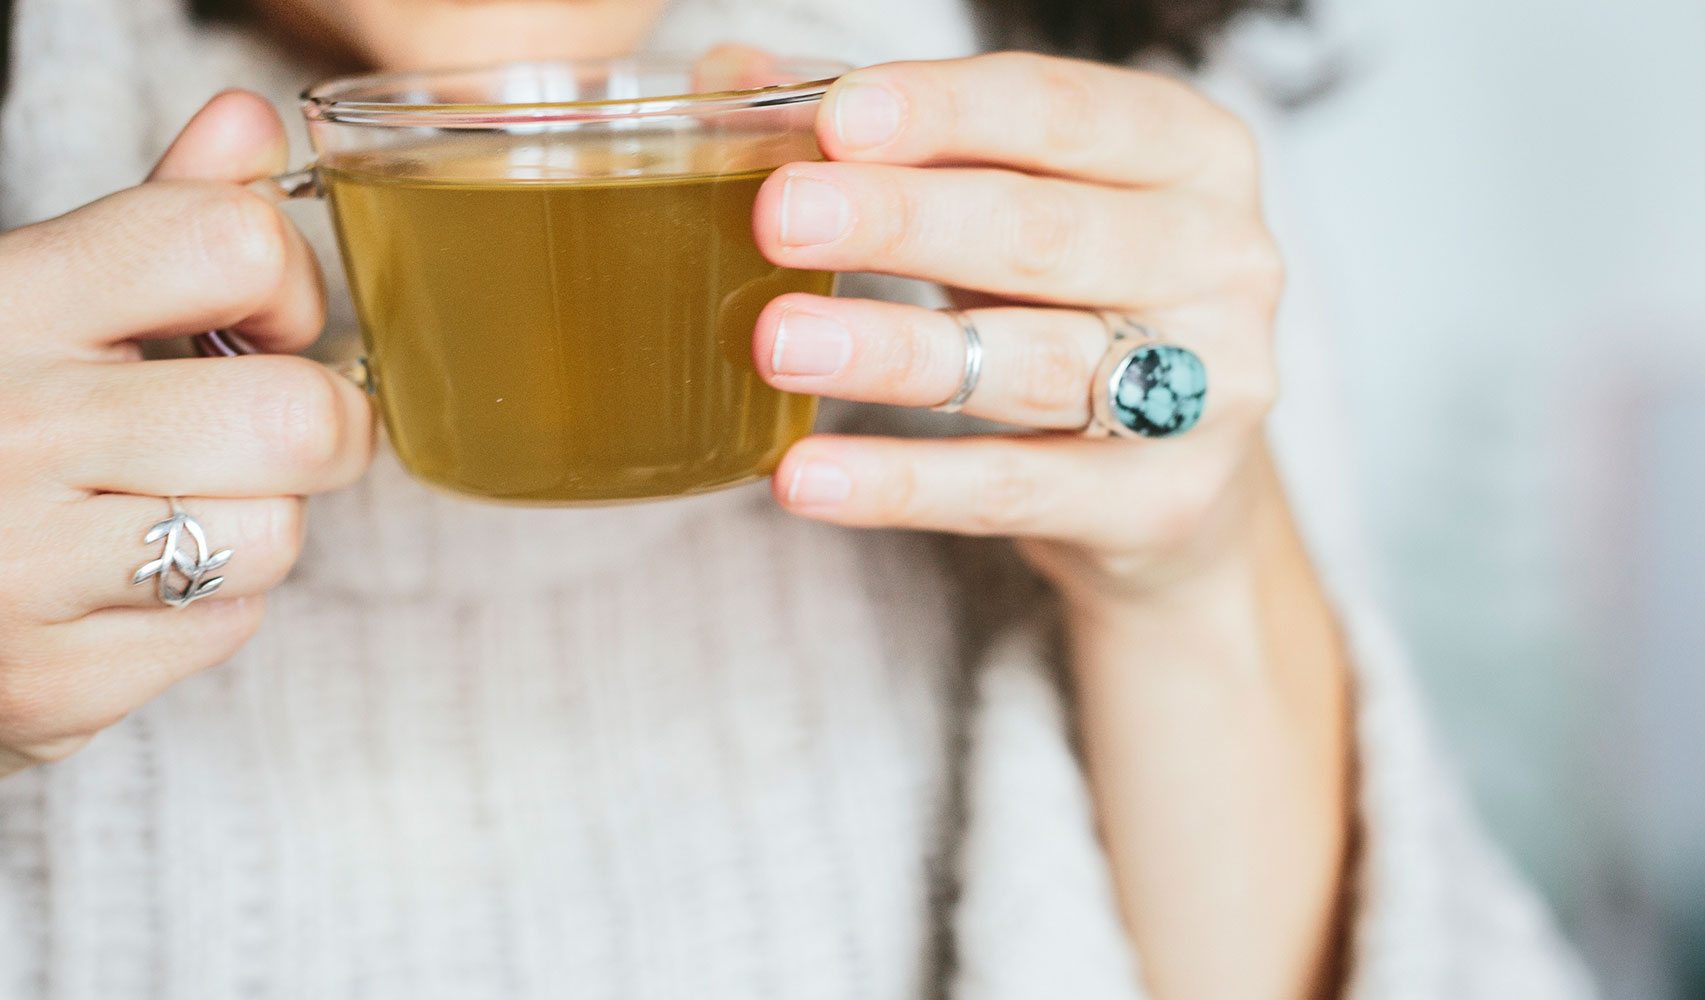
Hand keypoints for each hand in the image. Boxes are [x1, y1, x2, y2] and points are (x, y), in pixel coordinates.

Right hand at [0, 92, 372, 775]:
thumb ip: (155, 220)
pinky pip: (228, 628)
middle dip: (316, 428)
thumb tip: (250, 123)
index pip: (233, 243)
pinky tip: (126, 586)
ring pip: (278, 536)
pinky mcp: (53, 684)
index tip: (265, 320)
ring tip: (171, 507)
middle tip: (265, 433)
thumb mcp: (40, 300)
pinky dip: (204, 611)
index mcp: (10, 305)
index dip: (290, 284)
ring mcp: (22, 568)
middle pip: (298, 418)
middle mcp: (11, 430)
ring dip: (256, 525)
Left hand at [752, 52, 1283, 606]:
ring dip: (894, 351)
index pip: (1062, 113)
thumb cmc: (1073, 309)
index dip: (944, 111)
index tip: (830, 120)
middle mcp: (1223, 262)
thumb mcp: (1006, 205)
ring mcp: (1211, 392)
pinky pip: (1012, 488)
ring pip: (1033, 362)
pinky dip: (903, 483)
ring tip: (777, 341)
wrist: (1172, 490)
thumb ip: (895, 142)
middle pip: (1046, 234)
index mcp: (1192, 154)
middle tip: (777, 217)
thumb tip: (735, 78)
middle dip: (904, 221)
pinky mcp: (1164, 504)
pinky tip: (807, 471)